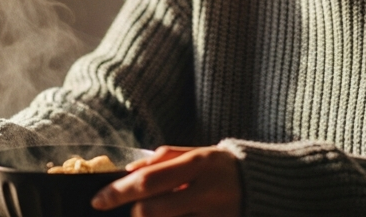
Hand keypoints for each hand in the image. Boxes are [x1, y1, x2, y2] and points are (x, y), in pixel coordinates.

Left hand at [92, 145, 240, 216]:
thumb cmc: (224, 167)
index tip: (98, 200)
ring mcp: (214, 215)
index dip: (118, 193)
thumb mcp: (199, 153)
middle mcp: (206, 191)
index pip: (148, 181)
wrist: (267, 184)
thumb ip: (165, 159)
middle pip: (152, 211)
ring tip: (148, 214)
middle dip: (134, 215)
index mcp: (198, 164)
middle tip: (131, 213)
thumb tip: (130, 171)